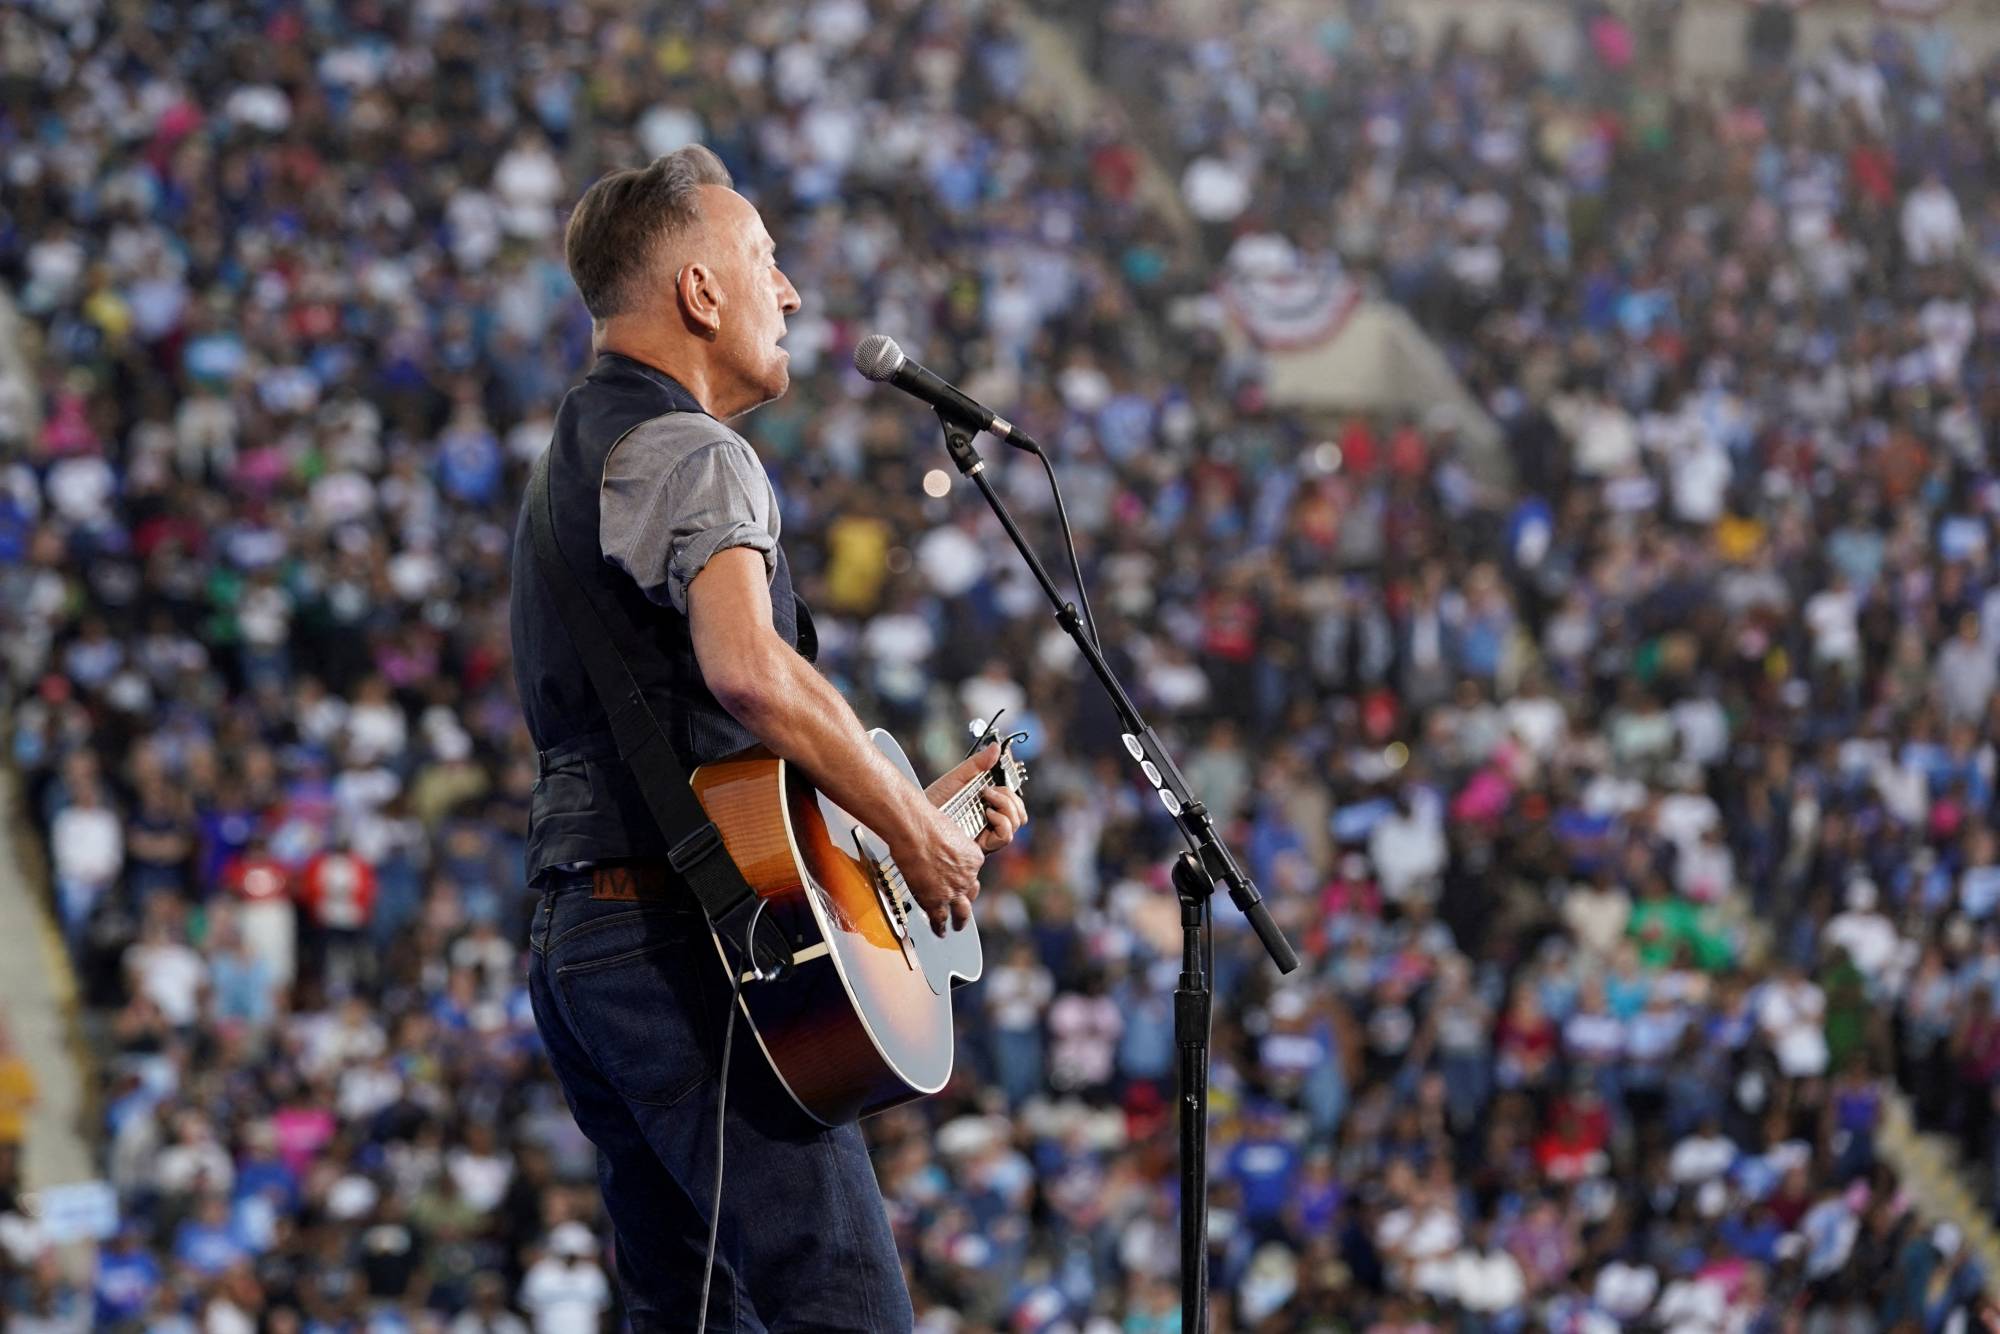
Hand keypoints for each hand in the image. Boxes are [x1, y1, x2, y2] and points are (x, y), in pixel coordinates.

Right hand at [892, 804, 984, 936]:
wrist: (914, 830)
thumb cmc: (926, 824)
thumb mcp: (949, 832)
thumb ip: (949, 846)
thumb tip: (939, 849)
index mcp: (973, 858)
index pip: (971, 872)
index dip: (964, 876)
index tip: (957, 878)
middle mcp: (967, 877)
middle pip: (970, 894)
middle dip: (967, 901)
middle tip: (963, 908)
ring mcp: (953, 891)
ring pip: (961, 913)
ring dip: (960, 922)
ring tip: (957, 927)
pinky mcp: (936, 900)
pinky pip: (940, 919)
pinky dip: (940, 928)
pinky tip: (940, 932)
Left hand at [925, 743, 1028, 853]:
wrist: (917, 817)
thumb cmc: (935, 800)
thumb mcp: (958, 778)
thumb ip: (978, 764)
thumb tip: (995, 747)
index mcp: (988, 806)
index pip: (1014, 801)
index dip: (1014, 790)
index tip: (1003, 778)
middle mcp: (991, 822)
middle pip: (1019, 813)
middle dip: (1010, 797)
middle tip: (990, 790)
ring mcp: (988, 834)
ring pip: (1016, 823)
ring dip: (1007, 806)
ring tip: (987, 799)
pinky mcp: (982, 845)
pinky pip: (1005, 837)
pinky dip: (1002, 821)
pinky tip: (987, 812)